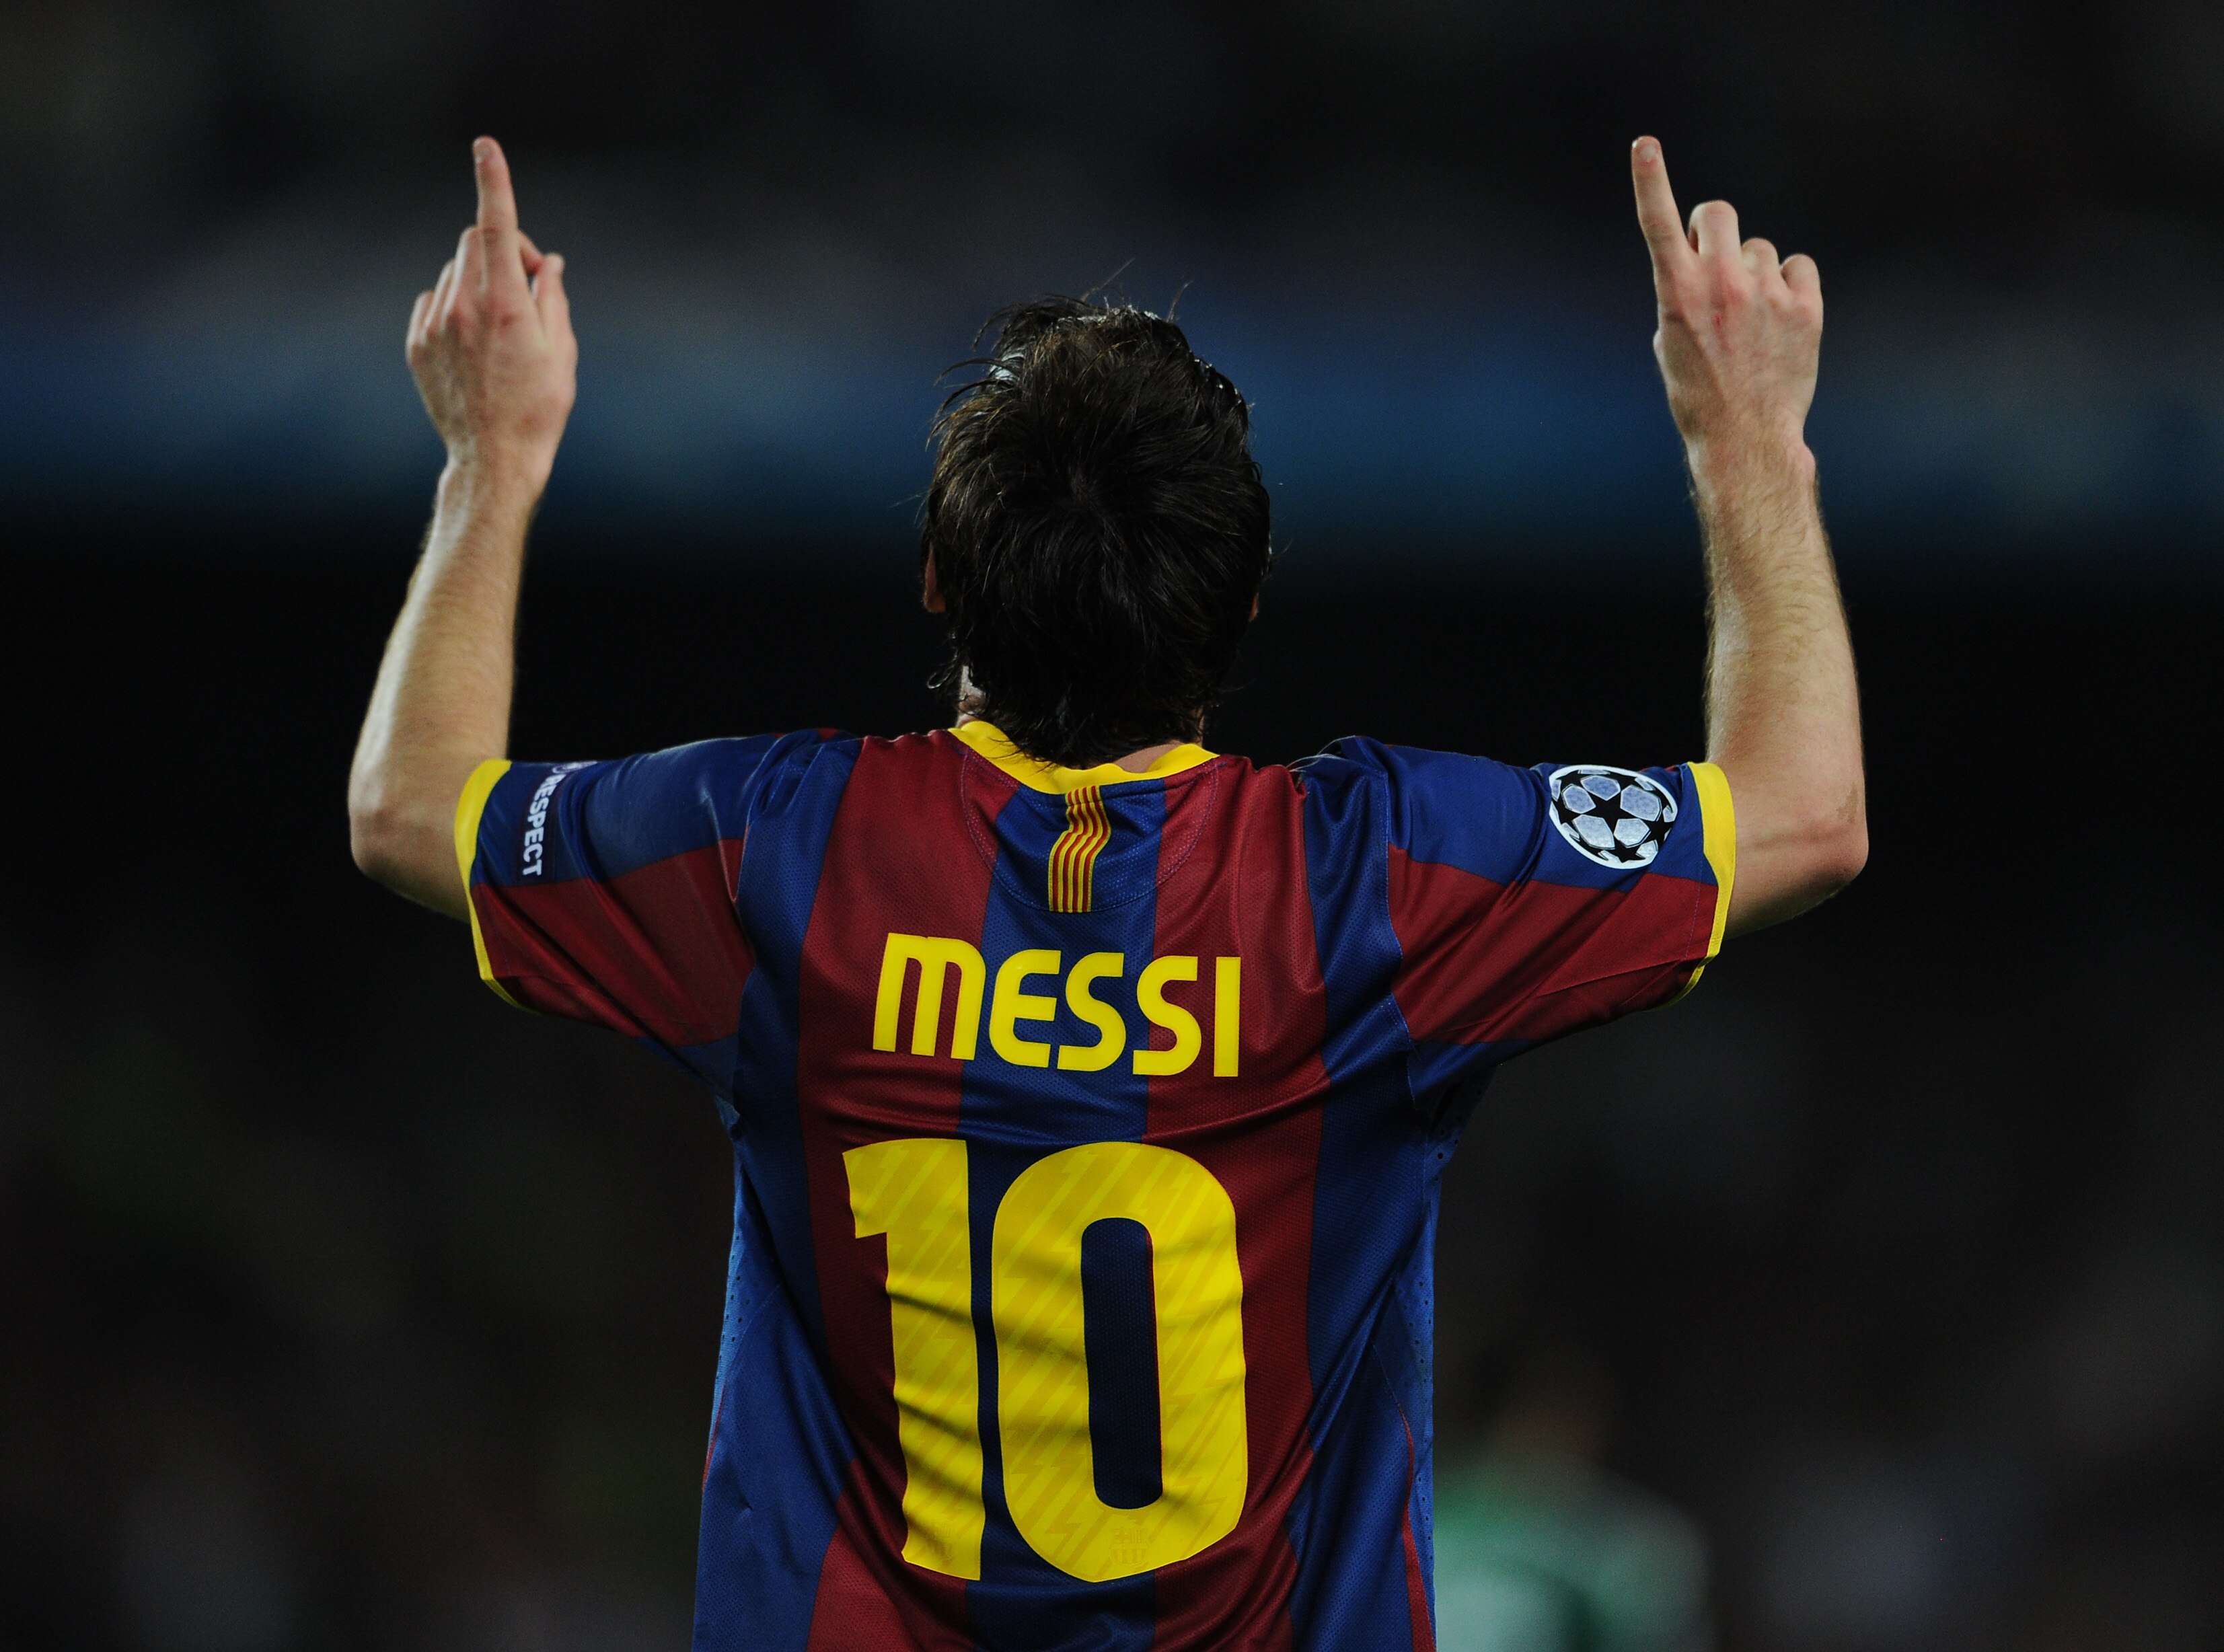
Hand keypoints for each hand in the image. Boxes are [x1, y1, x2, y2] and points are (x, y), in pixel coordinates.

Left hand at [407, 137, 576, 495]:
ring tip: (502, 330)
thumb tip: (548, 264)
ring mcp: (434, 324)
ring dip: (481, 280)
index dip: (494, 181)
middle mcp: (463, 306)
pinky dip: (456, 306)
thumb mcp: (563, 353)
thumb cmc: (539, 409)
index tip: (485, 146)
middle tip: (531, 287)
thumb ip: (553, 297)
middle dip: (507, 249)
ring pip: (456, 269)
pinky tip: (475, 346)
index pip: (499, 226)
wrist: (494, 459)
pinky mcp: (417, 342)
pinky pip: (435, 299)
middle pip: (478, 241)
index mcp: (505, 305)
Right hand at [1631, 137, 1820, 470]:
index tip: (1645, 143)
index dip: (1650, 179)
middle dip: (1715, 229)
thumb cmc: (1698, 394)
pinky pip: (1798, 266)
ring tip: (1751, 319)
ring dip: (1754, 272)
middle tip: (1716, 262)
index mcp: (1677, 295)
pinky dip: (1789, 286)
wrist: (1746, 438)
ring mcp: (1767, 294)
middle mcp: (1721, 285)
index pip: (1658, 225)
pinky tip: (1781, 319)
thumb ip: (1682, 291)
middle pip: (1720, 212)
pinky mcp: (1806, 307)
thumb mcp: (1670, 341)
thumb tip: (1704, 260)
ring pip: (1760, 248)